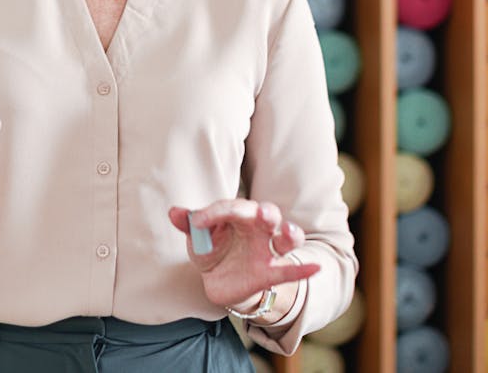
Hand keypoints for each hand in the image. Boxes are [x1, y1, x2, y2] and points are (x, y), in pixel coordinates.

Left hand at [168, 199, 319, 313]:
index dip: (214, 213)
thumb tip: (173, 212)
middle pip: (269, 214)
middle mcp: (258, 228)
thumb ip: (189, 224)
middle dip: (266, 214)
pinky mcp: (271, 272)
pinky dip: (303, 269)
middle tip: (262, 214)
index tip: (196, 221)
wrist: (219, 279)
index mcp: (238, 214)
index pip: (232, 207)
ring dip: (290, 234)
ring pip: (287, 238)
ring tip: (288, 234)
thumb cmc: (211, 248)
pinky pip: (289, 270)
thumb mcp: (198, 237)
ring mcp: (267, 249)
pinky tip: (314, 267)